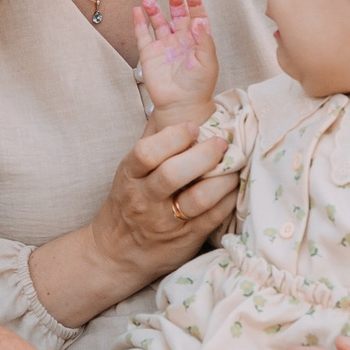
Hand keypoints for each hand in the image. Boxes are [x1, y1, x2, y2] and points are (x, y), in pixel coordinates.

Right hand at [88, 120, 238, 283]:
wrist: (116, 253)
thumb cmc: (130, 200)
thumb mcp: (132, 169)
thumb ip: (154, 138)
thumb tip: (176, 96)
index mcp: (131, 175)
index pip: (146, 152)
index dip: (172, 137)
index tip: (194, 127)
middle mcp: (145, 198)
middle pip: (172, 174)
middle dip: (202, 155)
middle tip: (222, 143)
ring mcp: (165, 221)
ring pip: (197, 199)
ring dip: (221, 178)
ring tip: (234, 165)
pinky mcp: (186, 238)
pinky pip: (212, 217)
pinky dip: (228, 199)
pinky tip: (233, 186)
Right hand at [133, 0, 217, 115]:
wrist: (180, 105)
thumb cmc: (198, 87)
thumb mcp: (208, 63)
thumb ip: (204, 41)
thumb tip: (200, 20)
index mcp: (197, 42)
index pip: (197, 18)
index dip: (195, 5)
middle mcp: (180, 41)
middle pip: (177, 16)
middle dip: (175, 4)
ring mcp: (164, 47)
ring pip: (158, 23)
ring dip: (154, 10)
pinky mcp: (149, 54)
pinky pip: (142, 35)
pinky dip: (139, 22)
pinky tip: (137, 11)